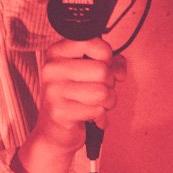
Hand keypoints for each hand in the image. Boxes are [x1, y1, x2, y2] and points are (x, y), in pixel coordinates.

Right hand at [33, 37, 126, 152]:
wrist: (55, 129)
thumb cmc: (77, 96)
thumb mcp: (91, 71)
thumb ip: (112, 62)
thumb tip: (120, 74)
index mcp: (57, 52)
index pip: (93, 43)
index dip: (107, 56)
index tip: (102, 65)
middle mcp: (52, 68)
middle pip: (102, 70)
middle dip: (110, 84)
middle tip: (100, 91)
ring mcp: (53, 91)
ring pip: (102, 92)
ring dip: (108, 101)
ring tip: (99, 104)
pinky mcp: (59, 112)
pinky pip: (97, 110)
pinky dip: (101, 116)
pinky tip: (91, 117)